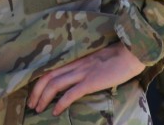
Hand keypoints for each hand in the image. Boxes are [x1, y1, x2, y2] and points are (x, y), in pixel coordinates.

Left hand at [27, 42, 145, 115]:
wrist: (131, 52)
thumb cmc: (120, 56)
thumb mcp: (99, 59)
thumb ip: (89, 67)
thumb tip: (85, 78)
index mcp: (78, 59)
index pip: (52, 68)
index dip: (40, 80)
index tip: (35, 92)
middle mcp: (77, 65)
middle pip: (48, 76)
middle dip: (36, 91)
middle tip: (31, 104)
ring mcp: (83, 72)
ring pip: (55, 84)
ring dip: (44, 98)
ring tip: (38, 109)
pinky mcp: (91, 81)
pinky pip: (71, 93)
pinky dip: (61, 103)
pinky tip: (56, 112)